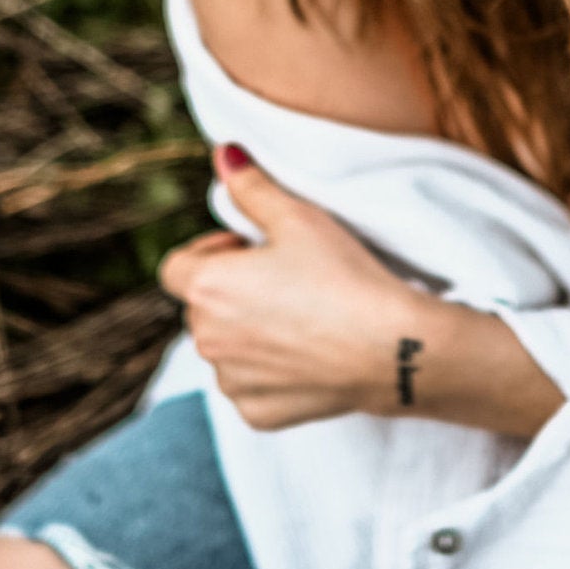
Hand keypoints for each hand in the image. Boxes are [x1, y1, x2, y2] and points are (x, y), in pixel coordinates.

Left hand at [158, 149, 564, 436]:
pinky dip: (268, 374)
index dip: (210, 253)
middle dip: (231, 292)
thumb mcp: (298, 218)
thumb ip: (251, 187)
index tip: (250, 250)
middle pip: (202, 308)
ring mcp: (231, 381)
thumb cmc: (344, 276)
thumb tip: (223, 154)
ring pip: (225, 349)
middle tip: (285, 281)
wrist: (393, 347)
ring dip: (247, 333)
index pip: (176, 266)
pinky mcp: (258, 414)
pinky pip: (249, 387)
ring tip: (301, 318)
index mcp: (206, 288)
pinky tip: (308, 355)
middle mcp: (205, 340)